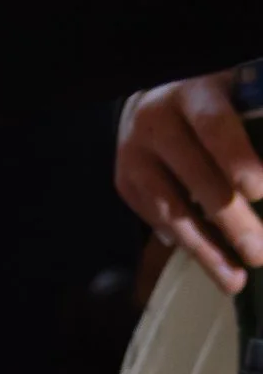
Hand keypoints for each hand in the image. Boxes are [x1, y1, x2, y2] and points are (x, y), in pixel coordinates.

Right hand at [117, 74, 262, 290]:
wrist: (153, 98)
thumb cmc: (216, 103)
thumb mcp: (240, 101)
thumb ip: (257, 132)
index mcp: (193, 93)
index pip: (214, 126)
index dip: (237, 159)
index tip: (260, 191)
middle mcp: (155, 121)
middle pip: (196, 177)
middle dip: (232, 221)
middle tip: (260, 253)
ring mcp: (134, 153)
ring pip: (171, 210)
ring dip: (207, 249)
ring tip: (235, 280)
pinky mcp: (124, 181)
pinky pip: (156, 221)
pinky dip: (187, 243)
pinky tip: (214, 262)